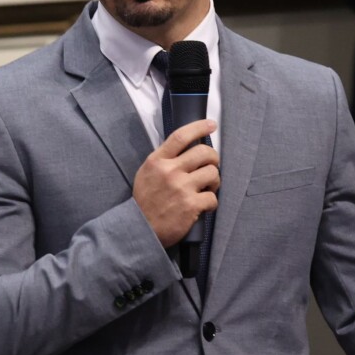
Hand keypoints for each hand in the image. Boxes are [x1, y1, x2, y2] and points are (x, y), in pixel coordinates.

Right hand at [133, 119, 219, 247]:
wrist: (140, 229)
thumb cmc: (145, 200)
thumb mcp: (147, 173)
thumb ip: (164, 159)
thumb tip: (186, 147)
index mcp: (157, 161)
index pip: (181, 136)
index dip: (199, 127)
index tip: (211, 125)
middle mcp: (170, 171)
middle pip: (204, 152)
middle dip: (213, 158)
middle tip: (211, 165)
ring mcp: (181, 188)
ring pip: (213, 173)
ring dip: (214, 181)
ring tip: (206, 187)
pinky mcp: (191, 205)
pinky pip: (213, 197)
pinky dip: (211, 202)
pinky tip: (203, 205)